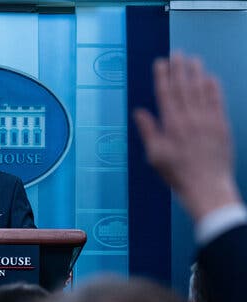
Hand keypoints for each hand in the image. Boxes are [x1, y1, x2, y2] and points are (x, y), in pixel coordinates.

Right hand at [133, 53, 240, 220]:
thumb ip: (148, 131)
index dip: (163, 76)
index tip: (160, 62)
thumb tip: (139, 112)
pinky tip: (210, 77)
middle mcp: (190, 118)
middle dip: (179, 68)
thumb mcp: (155, 156)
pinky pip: (217, 101)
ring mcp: (208, 120)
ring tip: (193, 59)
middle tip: (177, 53)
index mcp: (171, 125)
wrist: (207, 187)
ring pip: (201, 90)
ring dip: (196, 72)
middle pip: (183, 87)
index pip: (166, 93)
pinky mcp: (222, 126)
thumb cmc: (178, 174)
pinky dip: (213, 87)